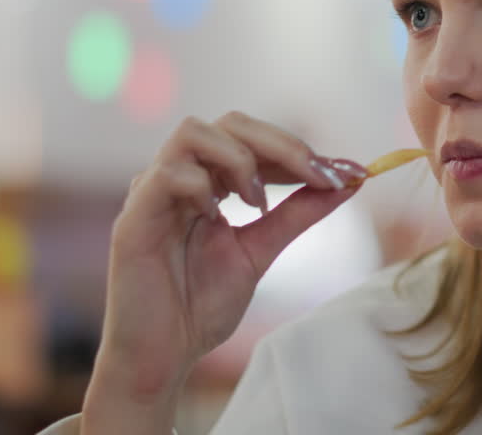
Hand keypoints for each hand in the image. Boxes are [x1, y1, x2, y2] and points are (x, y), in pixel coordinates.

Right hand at [84, 112, 366, 424]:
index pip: (253, 139)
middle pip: (229, 123)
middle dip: (281, 144)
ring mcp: (152, 194)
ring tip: (258, 202)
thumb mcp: (261, 250)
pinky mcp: (133, 219)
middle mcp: (178, 177)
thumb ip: (297, 214)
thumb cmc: (200, 305)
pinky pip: (167, 175)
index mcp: (208, 182)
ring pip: (193, 133)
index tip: (347, 172)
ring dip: (240, 159)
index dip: (299, 150)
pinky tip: (217, 216)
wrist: (163, 358)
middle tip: (316, 174)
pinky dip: (201, 187)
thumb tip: (347, 182)